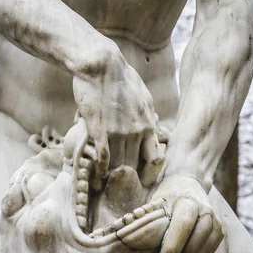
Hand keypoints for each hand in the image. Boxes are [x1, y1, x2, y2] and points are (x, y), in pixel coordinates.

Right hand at [73, 46, 163, 187]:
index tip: (139, 178)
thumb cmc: (121, 78)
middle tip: (118, 187)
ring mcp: (118, 133)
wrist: (101, 65)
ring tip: (103, 187)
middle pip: (134, 165)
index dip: (148, 173)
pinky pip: (103, 158)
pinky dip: (100, 170)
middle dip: (126, 178)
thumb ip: (149, 116)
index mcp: (149, 125)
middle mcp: (137, 132)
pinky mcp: (100, 131)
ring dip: (111, 178)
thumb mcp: (144, 96)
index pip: (155, 160)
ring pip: (118, 165)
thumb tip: (154, 128)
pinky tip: (97, 175)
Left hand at [150, 176, 223, 252]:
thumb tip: (130, 239)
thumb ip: (149, 220)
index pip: (183, 225)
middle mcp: (206, 211)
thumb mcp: (156, 203)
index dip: (172, 246)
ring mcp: (216, 222)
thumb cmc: (166, 198)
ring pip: (203, 251)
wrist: (186, 185)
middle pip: (195, 242)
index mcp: (188, 201)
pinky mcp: (219, 232)